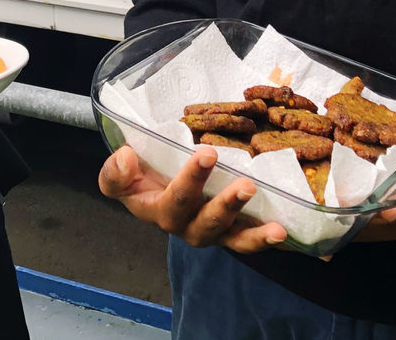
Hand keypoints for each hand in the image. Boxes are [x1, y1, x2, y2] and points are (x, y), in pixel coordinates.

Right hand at [97, 144, 286, 251]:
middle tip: (246, 184)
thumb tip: (126, 156)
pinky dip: (263, 239)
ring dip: (252, 230)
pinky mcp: (229, 232)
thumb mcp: (118, 176)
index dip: (189, 180)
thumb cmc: (138, 177)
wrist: (152, 189)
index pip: (171, 199)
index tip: (207, 153)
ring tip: (275, 226)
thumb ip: (114, 172)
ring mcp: (210, 231)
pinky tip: (281, 232)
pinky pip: (246, 241)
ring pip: (229, 236)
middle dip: (225, 205)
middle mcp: (185, 226)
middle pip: (204, 221)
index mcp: (157, 211)